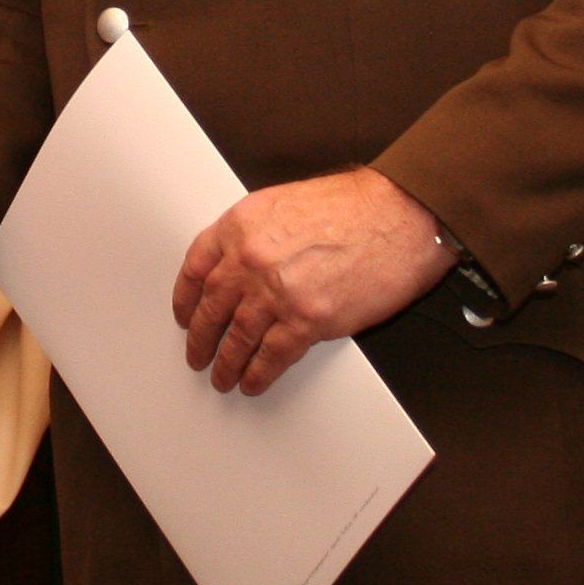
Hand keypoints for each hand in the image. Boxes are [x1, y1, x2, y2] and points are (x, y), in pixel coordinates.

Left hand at [174, 167, 457, 395]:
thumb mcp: (286, 203)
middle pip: (211, 307)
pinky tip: (253, 381)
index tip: (184, 313)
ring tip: (222, 376)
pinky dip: (259, 373)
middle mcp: (251, 259)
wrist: (399, 217)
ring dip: (226, 362)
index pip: (196, 266)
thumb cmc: (355, 206)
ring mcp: (277, 292)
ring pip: (237, 337)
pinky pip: (272, 356)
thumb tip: (243, 263)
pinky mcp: (308, 320)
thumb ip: (258, 233)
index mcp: (242, 225)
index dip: (186, 296)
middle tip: (196, 353)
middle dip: (200, 336)